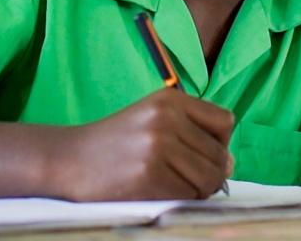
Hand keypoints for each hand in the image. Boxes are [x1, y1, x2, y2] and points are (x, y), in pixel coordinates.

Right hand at [44, 89, 234, 201]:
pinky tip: (159, 193)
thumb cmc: (117, 142)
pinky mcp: (148, 175)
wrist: (71, 159)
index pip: (225, 121)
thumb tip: (230, 164)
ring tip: (174, 186)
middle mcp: (167, 117)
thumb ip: (192, 133)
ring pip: (208, 178)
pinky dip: (180, 201)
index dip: (221, 144)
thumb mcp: (154, 120)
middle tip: (186, 179)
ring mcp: (157, 145)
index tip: (202, 154)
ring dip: (198, 191)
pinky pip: (186, 196)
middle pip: (219, 154)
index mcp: (171, 99)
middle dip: (211, 174)